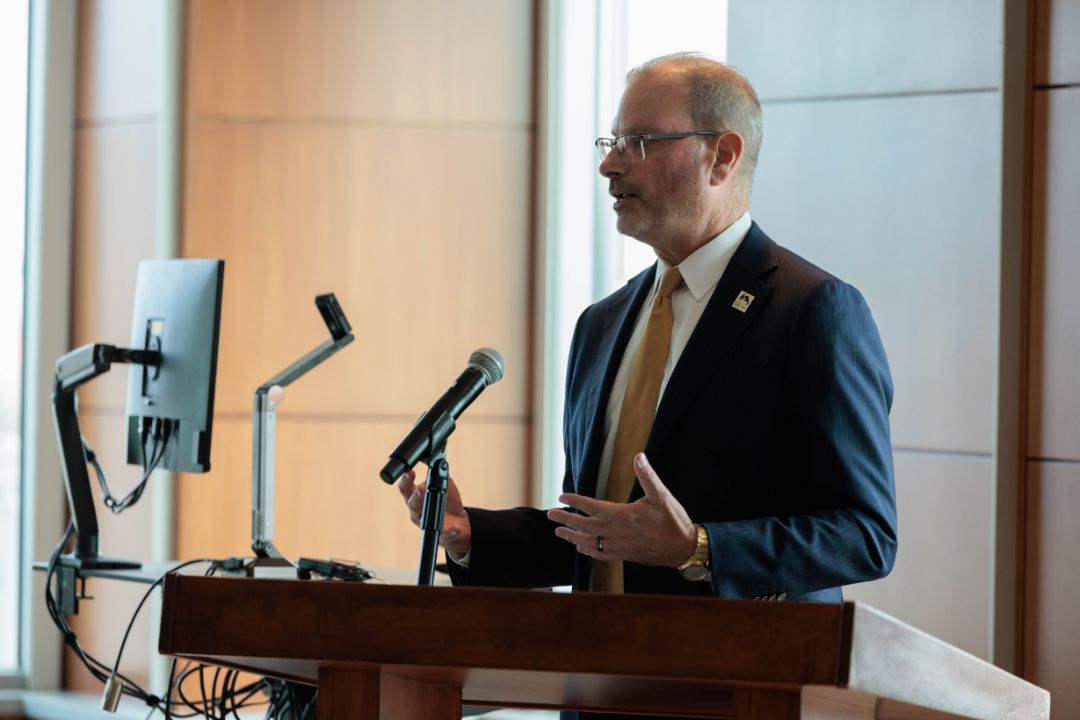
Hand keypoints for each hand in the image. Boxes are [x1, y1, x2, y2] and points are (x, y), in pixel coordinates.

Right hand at [396, 469, 471, 556]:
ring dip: (426, 512)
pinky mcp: (443, 535)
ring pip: (424, 519)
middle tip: (421, 488)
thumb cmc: (446, 503)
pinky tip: (454, 529)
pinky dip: (450, 531)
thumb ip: (442, 477)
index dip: (406, 481)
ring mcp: (429, 524)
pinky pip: (446, 534)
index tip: (409, 472)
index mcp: (416, 499)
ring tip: (431, 505)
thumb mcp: (445, 487)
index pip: (406, 489)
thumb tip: (441, 465)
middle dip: (416, 495)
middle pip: (412, 504)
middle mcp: (418, 512)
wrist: (459, 524)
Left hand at [546, 453, 696, 567]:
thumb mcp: (661, 495)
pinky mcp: (623, 555)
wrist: (683, 548)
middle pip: (583, 526)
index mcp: (621, 516)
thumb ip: (647, 476)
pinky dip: (586, 551)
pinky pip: (598, 554)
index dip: (574, 501)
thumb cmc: (673, 521)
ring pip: (587, 543)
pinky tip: (580, 548)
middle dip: (564, 520)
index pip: (591, 507)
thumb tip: (638, 456)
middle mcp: (615, 532)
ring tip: (558, 532)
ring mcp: (618, 546)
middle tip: (550, 514)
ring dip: (571, 537)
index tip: (562, 496)